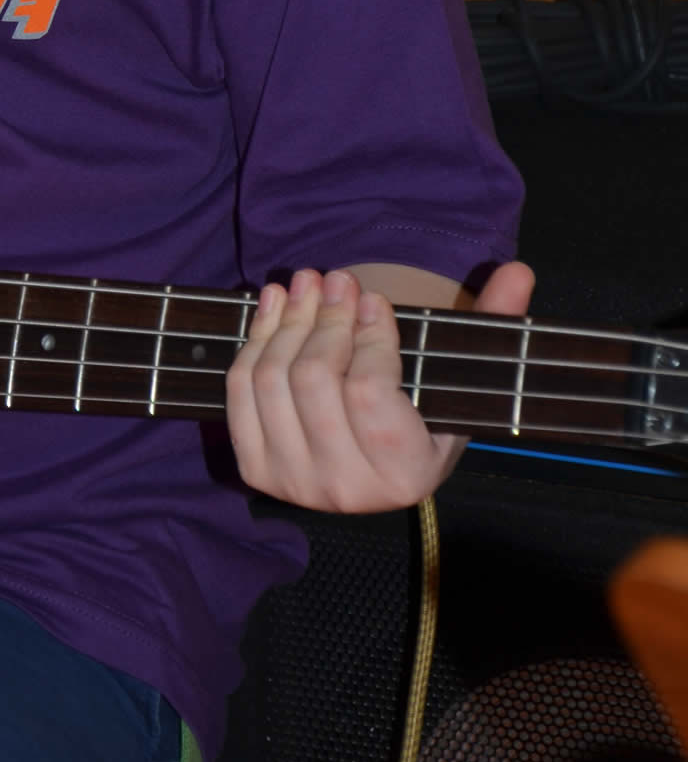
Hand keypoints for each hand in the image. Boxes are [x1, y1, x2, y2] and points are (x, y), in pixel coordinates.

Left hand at [225, 261, 535, 510]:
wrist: (371, 464)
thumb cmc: (420, 413)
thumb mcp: (459, 380)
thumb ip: (490, 325)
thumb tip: (519, 271)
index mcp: (404, 475)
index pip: (370, 394)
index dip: (368, 338)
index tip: (374, 298)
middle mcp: (346, 490)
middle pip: (316, 381)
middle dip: (326, 318)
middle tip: (339, 277)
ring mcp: (294, 482)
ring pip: (275, 379)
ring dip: (288, 320)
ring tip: (308, 281)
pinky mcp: (256, 468)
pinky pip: (242, 390)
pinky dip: (256, 338)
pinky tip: (276, 303)